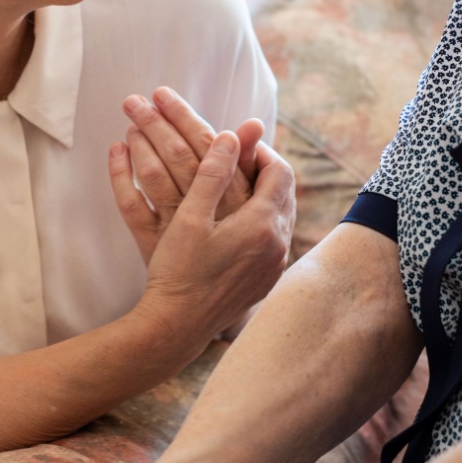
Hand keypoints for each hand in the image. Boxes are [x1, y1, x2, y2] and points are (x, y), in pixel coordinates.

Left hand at [108, 87, 264, 264]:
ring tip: (131, 116)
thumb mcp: (248, 210)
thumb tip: (251, 122)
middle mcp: (212, 214)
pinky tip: (116, 150)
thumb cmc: (231, 254)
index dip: (191, 119)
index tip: (170, 99)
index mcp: (241, 203)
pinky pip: (131, 205)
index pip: (216, 148)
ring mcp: (180, 230)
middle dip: (164, 119)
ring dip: (143, 141)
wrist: (201, 311)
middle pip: (184, 156)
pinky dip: (120, 175)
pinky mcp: (154, 244)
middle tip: (146, 95)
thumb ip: (246, 166)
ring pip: (157, 176)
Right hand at [138, 130, 293, 340]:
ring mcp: (274, 266)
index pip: (278, 172)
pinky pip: (275, 240)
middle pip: (285, 193)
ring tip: (240, 186)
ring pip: (282, 217)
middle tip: (242, 159)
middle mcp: (277, 245)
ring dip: (266, 197)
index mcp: (261, 224)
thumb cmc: (178, 271)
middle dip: (266, 171)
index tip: (239, 143)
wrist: (176, 326)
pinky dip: (263, 222)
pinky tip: (240, 222)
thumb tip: (231, 136)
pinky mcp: (265, 282)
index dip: (261, 151)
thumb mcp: (190, 216)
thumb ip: (212, 173)